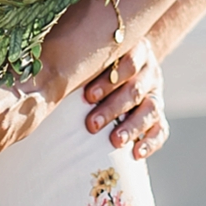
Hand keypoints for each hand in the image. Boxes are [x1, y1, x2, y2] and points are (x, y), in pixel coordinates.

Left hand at [81, 39, 166, 158]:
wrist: (129, 65)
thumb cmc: (100, 62)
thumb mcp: (96, 55)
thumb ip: (82, 61)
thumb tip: (44, 77)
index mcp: (135, 52)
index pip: (128, 62)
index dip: (109, 81)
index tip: (88, 96)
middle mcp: (148, 72)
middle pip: (136, 89)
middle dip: (113, 108)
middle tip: (92, 124)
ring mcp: (156, 94)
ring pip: (150, 110)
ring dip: (132, 127)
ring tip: (115, 141)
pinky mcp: (159, 114)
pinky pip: (161, 129)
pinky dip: (150, 142)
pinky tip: (137, 154)